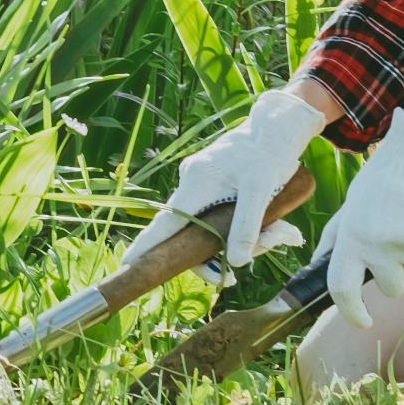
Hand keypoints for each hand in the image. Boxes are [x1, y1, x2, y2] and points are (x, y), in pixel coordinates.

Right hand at [119, 85, 325, 276]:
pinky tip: (265, 229)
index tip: (128, 263)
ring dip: (230, 241)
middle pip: (187, 231)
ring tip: (271, 238)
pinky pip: (213, 215)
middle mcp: (191, 182)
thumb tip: (236, 262)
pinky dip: (233, 228)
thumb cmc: (267, 154)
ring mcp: (199, 183)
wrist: (275, 128)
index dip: (148, 244)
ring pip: (203, 226)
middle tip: (233, 277)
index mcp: (197, 181)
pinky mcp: (210, 184)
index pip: (166, 221)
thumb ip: (247, 226)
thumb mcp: (261, 190)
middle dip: (209, 256)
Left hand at [316, 112, 403, 329]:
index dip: (351, 312)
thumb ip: (335, 241)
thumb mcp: (349, 209)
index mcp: (352, 238)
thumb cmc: (379, 184)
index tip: (361, 319)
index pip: (343, 288)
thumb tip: (318, 268)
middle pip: (391, 287)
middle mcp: (381, 245)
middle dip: (395, 273)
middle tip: (393, 243)